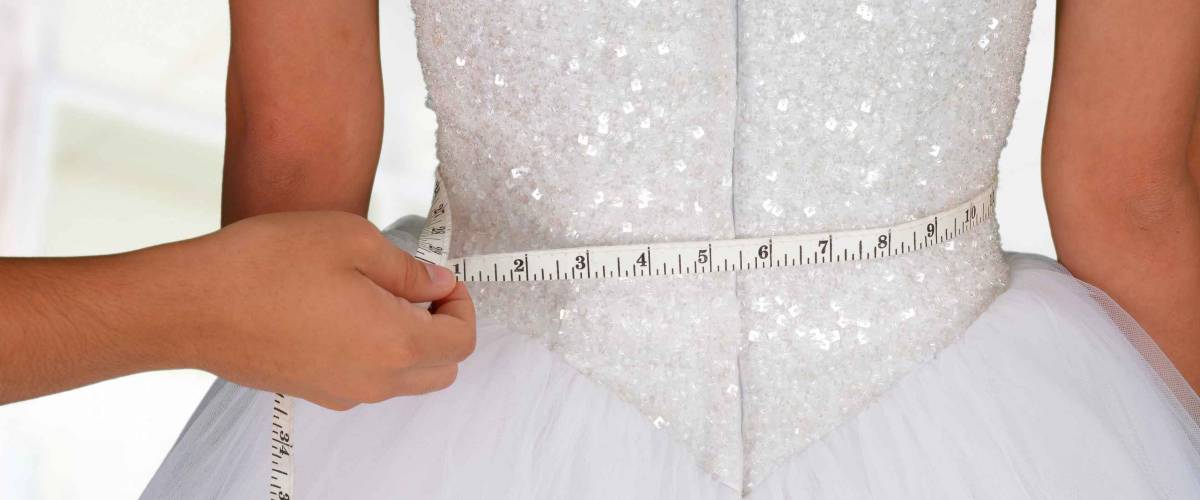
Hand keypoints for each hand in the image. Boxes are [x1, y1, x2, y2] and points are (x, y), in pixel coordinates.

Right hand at [179, 211, 475, 409]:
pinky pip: (365, 380)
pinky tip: (342, 310)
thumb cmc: (267, 265)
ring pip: (404, 379)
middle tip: (417, 287)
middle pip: (442, 370)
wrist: (190, 305)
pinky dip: (374, 352)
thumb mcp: (354, 240)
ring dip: (409, 342)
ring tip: (375, 293)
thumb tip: (438, 283)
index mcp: (395, 344)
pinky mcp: (312, 391)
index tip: (442, 277)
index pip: (461, 342)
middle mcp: (373, 380)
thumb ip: (409, 269)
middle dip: (444, 329)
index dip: (462, 305)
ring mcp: (340, 392)